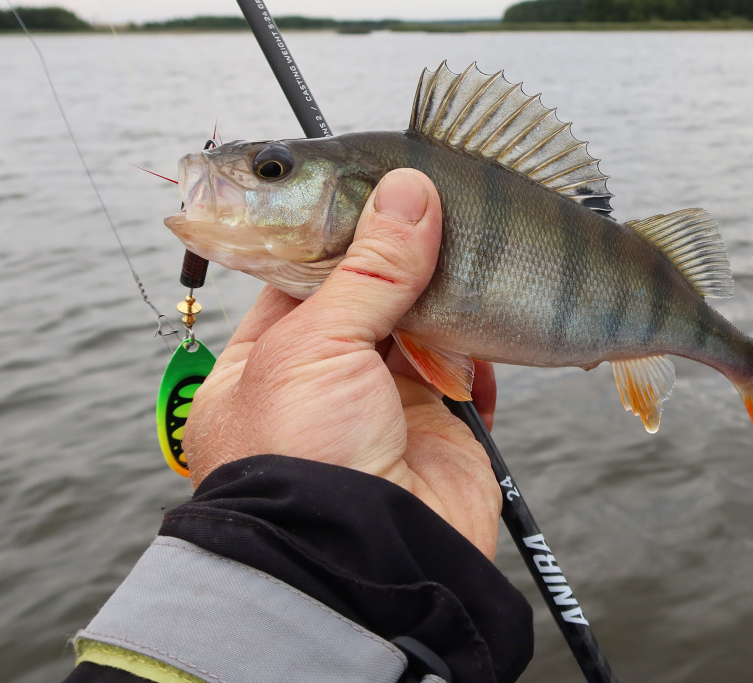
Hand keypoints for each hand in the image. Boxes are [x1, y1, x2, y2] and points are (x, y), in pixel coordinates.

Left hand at [181, 168, 501, 559]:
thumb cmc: (302, 456)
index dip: (337, 232)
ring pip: (422, 331)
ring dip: (445, 301)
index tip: (376, 189)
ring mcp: (382, 408)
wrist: (362, 562)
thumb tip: (410, 189)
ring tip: (467, 257)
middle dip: (401, 263)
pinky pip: (467, 376)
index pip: (300, 277)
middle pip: (368, 300)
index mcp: (266, 363)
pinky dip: (480, 354)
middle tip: (435, 212)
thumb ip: (369, 266)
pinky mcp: (438, 431)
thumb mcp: (317, 344)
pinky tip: (486, 325)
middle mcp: (322, 384)